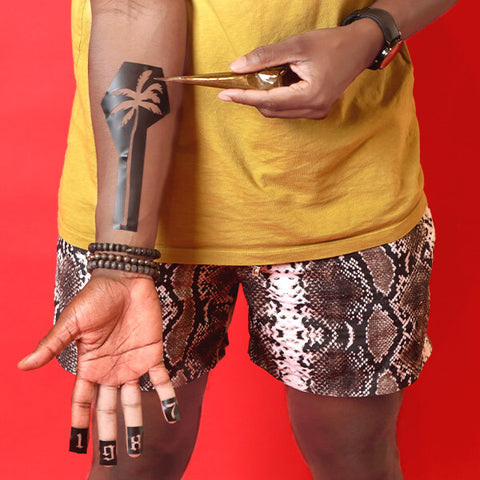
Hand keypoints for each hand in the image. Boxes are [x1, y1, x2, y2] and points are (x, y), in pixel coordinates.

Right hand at [18, 269, 177, 464]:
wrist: (125, 279)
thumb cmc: (96, 298)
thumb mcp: (71, 323)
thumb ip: (52, 345)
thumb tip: (22, 365)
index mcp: (90, 366)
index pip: (82, 401)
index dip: (79, 423)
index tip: (77, 448)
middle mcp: (111, 370)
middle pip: (108, 408)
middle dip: (108, 433)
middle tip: (109, 459)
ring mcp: (133, 364)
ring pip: (134, 401)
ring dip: (136, 423)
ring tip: (137, 448)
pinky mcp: (153, 353)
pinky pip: (161, 379)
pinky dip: (167, 396)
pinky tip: (172, 413)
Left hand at [217, 20, 383, 118]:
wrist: (360, 47)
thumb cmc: (331, 43)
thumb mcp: (296, 45)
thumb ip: (265, 56)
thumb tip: (237, 67)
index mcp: (310, 96)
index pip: (267, 101)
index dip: (243, 98)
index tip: (224, 95)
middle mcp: (314, 110)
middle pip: (271, 110)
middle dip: (252, 99)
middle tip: (237, 85)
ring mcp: (316, 112)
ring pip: (279, 112)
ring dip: (264, 99)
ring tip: (256, 81)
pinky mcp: (317, 110)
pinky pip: (288, 109)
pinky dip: (276, 99)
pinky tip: (274, 84)